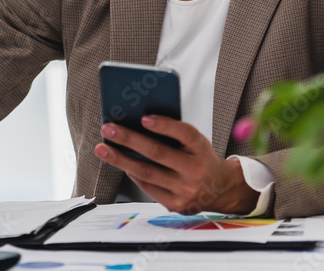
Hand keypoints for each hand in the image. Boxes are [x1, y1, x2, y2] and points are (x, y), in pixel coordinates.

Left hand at [94, 116, 258, 214]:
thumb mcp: (195, 142)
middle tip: (108, 129)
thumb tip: (137, 122)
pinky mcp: (176, 204)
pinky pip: (147, 187)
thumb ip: (173, 133)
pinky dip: (132, 173)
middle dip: (129, 140)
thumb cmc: (200, 157)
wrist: (221, 188)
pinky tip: (120, 163)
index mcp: (201, 148)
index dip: (164, 126)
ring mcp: (185, 190)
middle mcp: (195, 170)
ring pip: (146, 173)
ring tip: (102, 148)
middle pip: (157, 153)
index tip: (144, 117)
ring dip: (120, 159)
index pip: (184, 134)